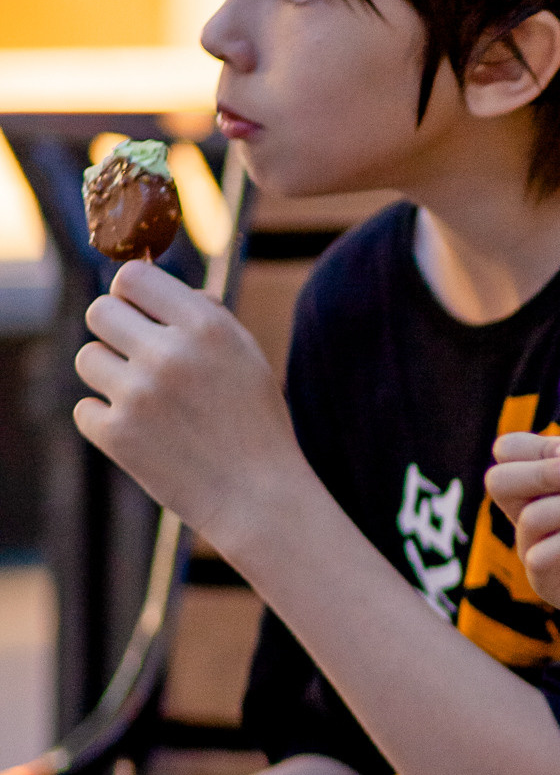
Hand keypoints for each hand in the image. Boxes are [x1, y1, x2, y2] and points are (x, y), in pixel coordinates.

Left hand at [74, 264, 297, 545]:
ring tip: (145, 399)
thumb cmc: (253, 421)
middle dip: (115, 331)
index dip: (130, 293)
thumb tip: (143, 284)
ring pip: (87, 359)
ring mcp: (140, 394)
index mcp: (206, 325)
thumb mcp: (245, 354)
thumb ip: (199, 312)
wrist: (258, 497)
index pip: (132, 277)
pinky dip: (107, 421)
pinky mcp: (118, 434)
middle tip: (137, 356)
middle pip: (100, 311)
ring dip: (109, 376)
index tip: (139, 312)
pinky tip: (143, 434)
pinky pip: (86, 408)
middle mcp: (170, 353)